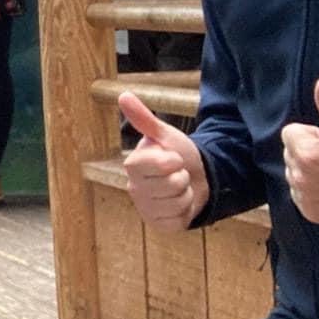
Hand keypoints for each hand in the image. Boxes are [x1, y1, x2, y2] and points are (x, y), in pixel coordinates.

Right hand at [120, 92, 208, 230]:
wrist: (195, 177)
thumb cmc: (177, 153)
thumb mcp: (164, 134)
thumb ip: (144, 118)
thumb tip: (123, 94)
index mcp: (133, 166)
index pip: (157, 164)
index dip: (172, 160)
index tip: (173, 157)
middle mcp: (134, 188)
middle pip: (171, 184)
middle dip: (181, 177)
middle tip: (177, 172)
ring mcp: (145, 208)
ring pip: (177, 202)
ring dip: (185, 194)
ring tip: (179, 187)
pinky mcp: (158, 224)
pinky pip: (178, 220)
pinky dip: (185, 211)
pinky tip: (179, 203)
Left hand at [281, 76, 318, 227]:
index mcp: (306, 153)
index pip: (291, 133)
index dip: (312, 134)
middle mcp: (299, 177)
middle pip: (291, 153)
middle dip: (309, 151)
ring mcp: (303, 196)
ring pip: (294, 173)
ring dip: (309, 171)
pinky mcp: (309, 212)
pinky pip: (299, 193)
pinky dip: (311, 190)